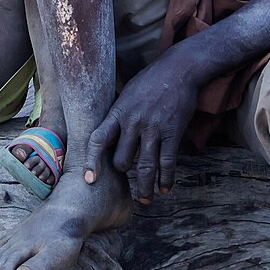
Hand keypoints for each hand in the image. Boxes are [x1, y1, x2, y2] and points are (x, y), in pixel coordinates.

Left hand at [85, 61, 198, 203]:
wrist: (179, 69)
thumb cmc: (150, 81)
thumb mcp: (127, 94)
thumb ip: (117, 116)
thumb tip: (106, 136)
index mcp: (118, 112)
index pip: (98, 139)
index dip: (92, 161)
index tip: (89, 179)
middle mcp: (133, 122)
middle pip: (121, 160)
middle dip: (123, 172)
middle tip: (127, 181)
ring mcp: (153, 128)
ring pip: (144, 167)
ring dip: (145, 188)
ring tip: (146, 200)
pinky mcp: (172, 132)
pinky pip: (167, 162)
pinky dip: (166, 179)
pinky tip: (165, 188)